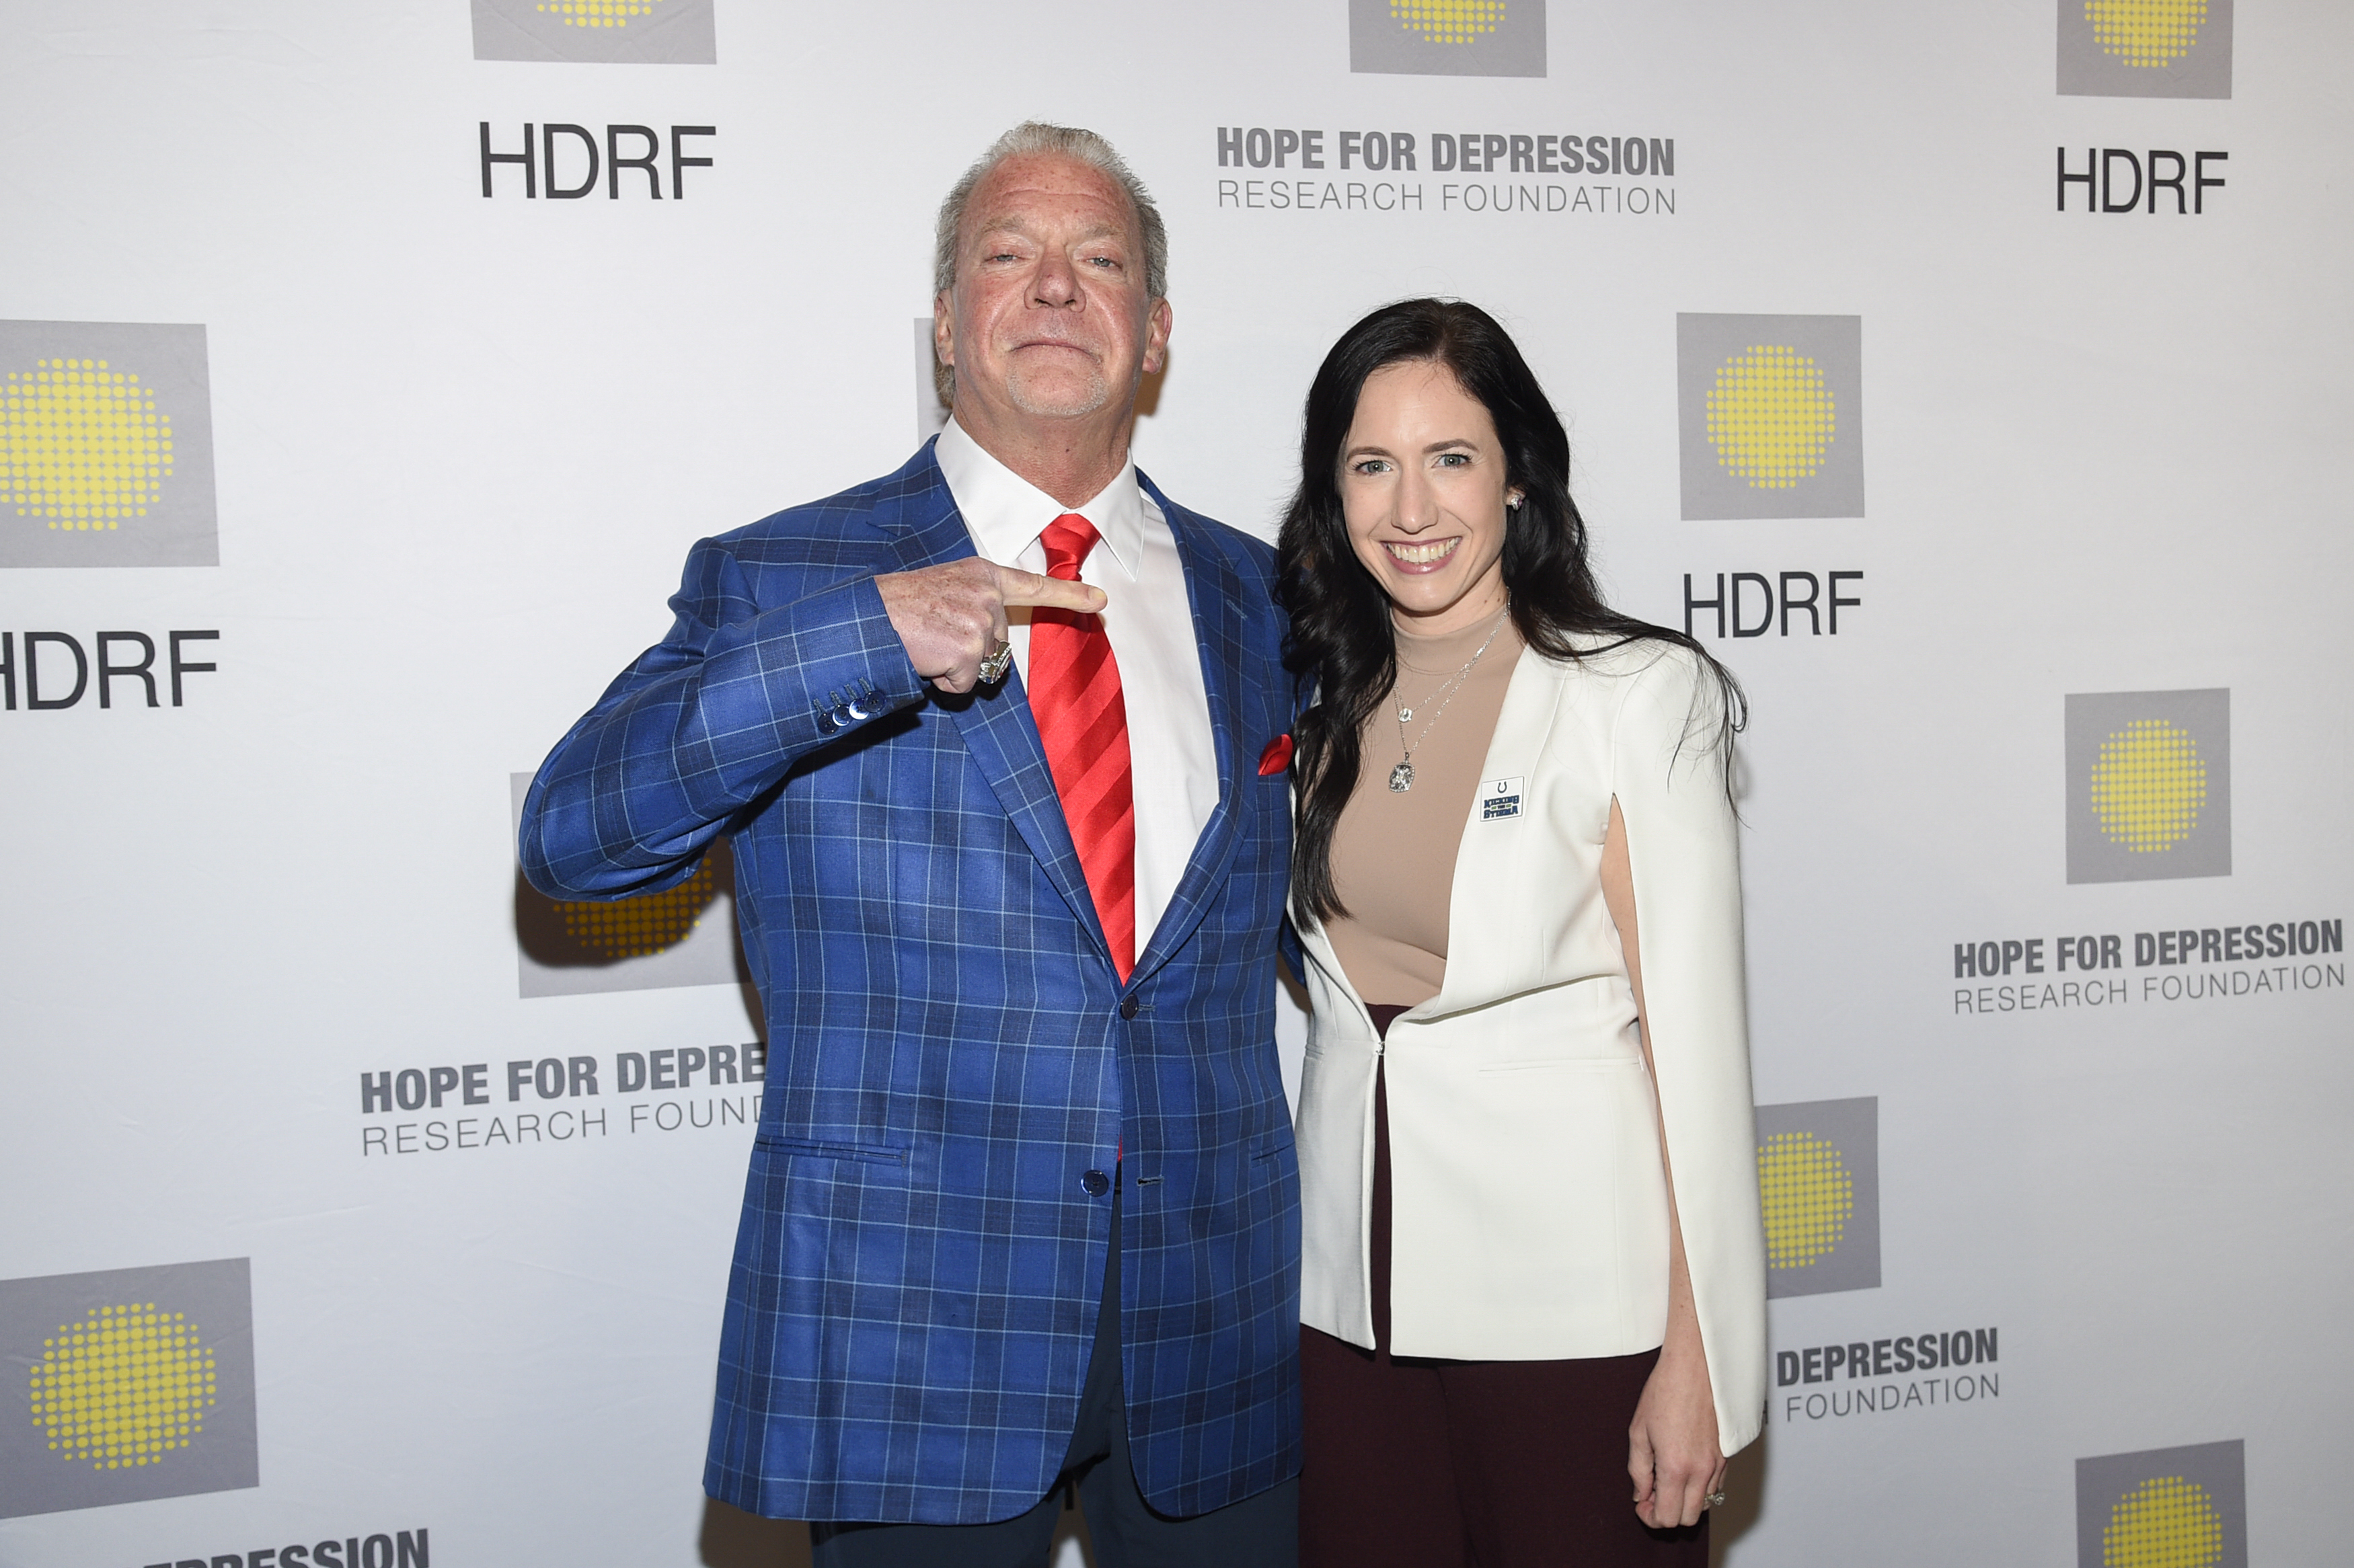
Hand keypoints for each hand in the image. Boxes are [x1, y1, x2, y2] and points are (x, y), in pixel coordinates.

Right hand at [875, 558, 1105, 693]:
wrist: (868, 617)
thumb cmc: (898, 608)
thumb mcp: (945, 591)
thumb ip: (976, 605)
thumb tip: (996, 650)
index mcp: (982, 575)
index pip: (1033, 587)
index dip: (1070, 596)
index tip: (1101, 602)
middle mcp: (988, 594)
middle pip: (1001, 645)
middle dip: (971, 653)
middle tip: (933, 635)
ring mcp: (981, 621)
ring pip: (985, 667)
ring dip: (955, 667)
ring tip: (926, 644)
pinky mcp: (970, 649)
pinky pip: (967, 684)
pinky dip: (944, 681)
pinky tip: (924, 658)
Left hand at [1627, 1344, 1724, 1529]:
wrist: (1696, 1366)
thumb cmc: (1666, 1391)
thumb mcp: (1639, 1431)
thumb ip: (1638, 1469)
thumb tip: (1640, 1494)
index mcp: (1676, 1467)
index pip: (1667, 1517)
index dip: (1650, 1516)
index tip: (1642, 1503)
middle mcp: (1702, 1470)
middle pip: (1688, 1518)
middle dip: (1667, 1512)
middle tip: (1652, 1493)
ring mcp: (1719, 1464)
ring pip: (1704, 1504)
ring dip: (1684, 1500)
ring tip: (1667, 1476)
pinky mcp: (1728, 1455)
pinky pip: (1716, 1486)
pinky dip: (1699, 1487)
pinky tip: (1685, 1467)